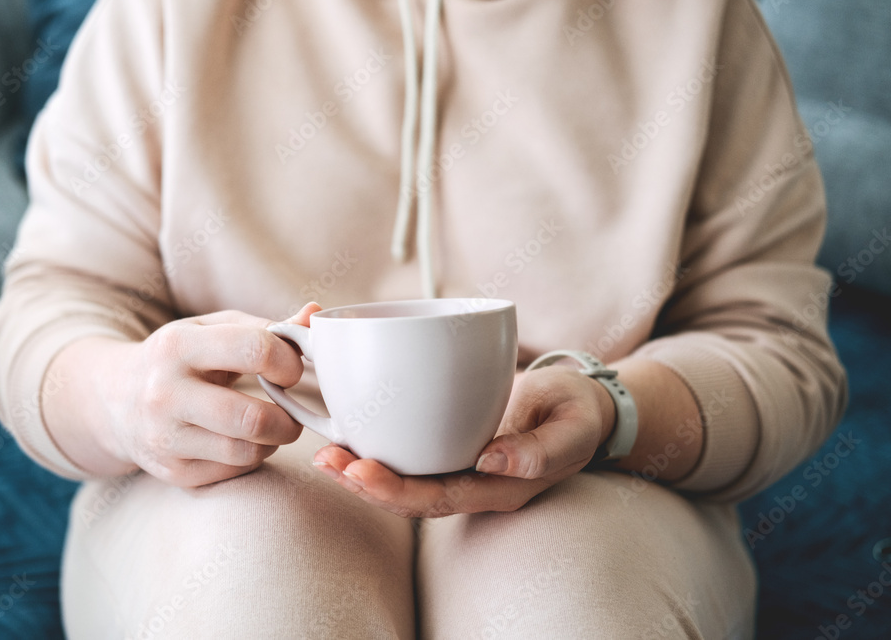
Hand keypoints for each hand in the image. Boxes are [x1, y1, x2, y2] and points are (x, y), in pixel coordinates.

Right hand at [46, 303, 321, 486]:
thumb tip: (316, 315)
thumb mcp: (214, 329)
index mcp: (177, 346)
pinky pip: (233, 473)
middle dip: (289, 418)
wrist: (115, 400)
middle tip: (292, 412)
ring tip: (270, 426)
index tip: (291, 369)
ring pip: (246, 452)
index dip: (289, 361)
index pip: (255, 350)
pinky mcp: (171, 472)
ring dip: (272, 441)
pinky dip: (250, 458)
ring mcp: (164, 439)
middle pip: (252, 418)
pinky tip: (242, 441)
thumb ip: (268, 326)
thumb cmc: (181, 357)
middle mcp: (164, 394)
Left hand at [311, 365, 615, 516]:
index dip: (397, 490)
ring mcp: (458, 465)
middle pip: (409, 495)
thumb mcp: (572, 429)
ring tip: (326, 453)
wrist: (578, 405)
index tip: (362, 469)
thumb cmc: (576, 415)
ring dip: (362, 469)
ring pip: (404, 478)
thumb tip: (491, 462)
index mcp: (499, 490)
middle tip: (328, 460)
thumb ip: (540, 451)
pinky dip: (377, 445)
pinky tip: (349, 429)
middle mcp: (471, 484)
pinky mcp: (449, 442)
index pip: (439, 498)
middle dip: (364, 483)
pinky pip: (409, 452)